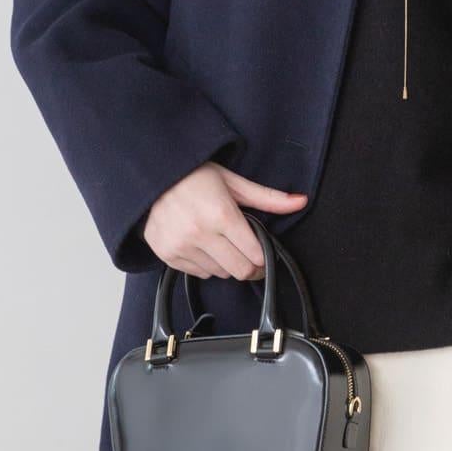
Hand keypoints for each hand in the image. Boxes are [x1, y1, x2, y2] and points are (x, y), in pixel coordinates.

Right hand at [142, 163, 308, 279]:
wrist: (151, 177)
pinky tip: (202, 245)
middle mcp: (200, 233)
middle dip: (249, 265)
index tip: (264, 255)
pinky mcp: (166, 255)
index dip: (264, 258)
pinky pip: (198, 273)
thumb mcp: (234, 182)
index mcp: (221, 215)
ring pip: (219, 274)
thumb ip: (269, 197)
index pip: (255, 255)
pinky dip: (205, 264)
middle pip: (239, 270)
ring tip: (220, 242)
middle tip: (249, 255)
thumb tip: (300, 201)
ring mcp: (180, 246)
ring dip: (226, 263)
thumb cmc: (194, 176)